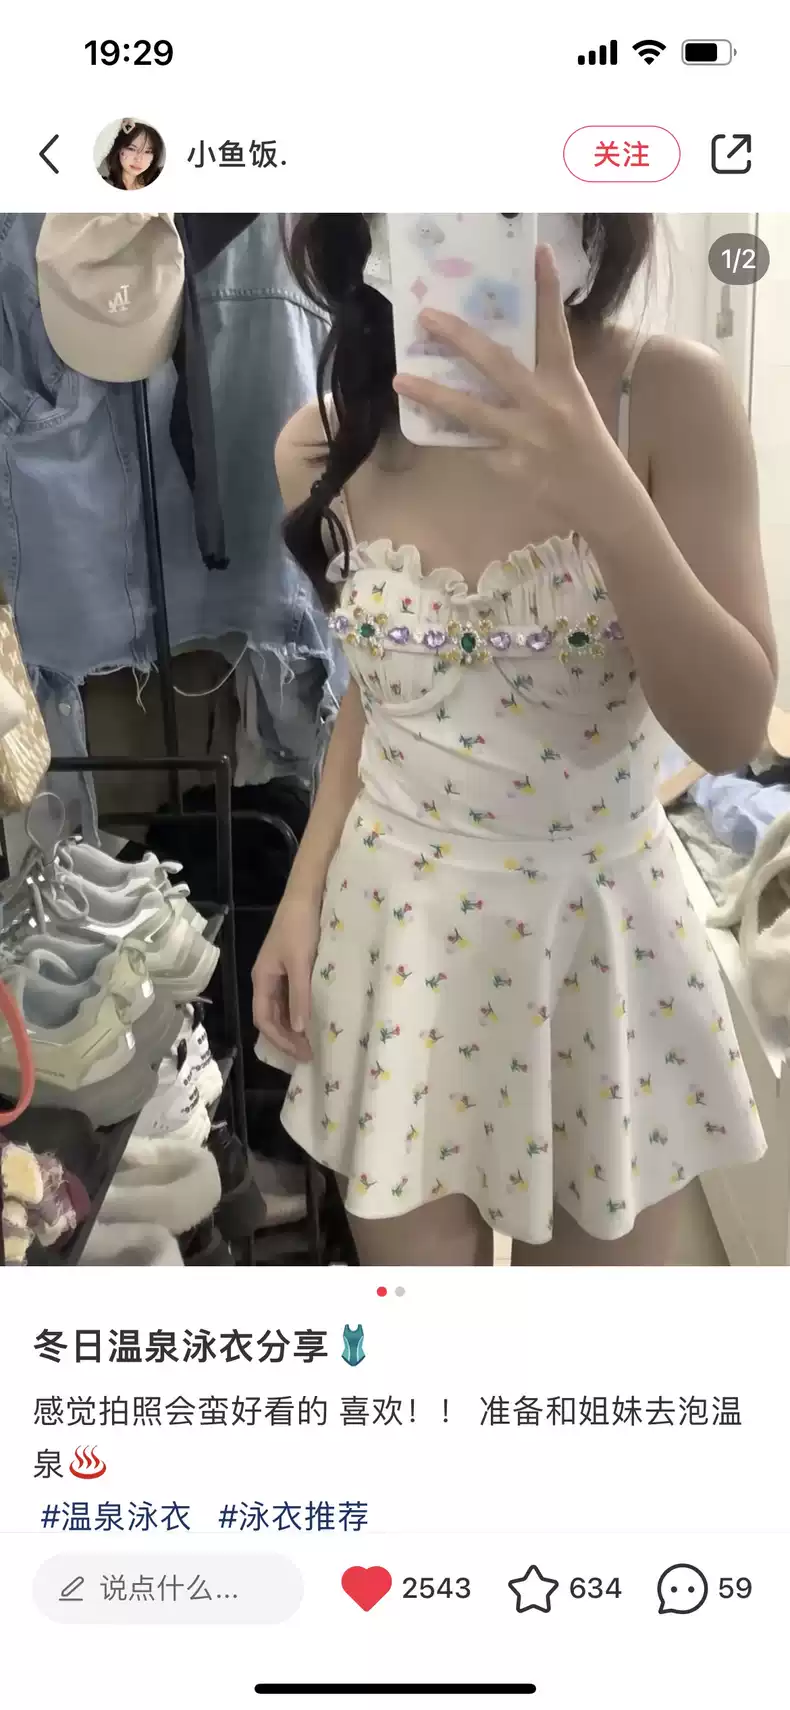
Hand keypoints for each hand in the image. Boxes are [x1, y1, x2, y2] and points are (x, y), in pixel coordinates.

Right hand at [251, 894, 319, 1063]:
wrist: (307, 893)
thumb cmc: (300, 926)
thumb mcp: (301, 962)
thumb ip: (299, 995)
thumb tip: (299, 1030)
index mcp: (262, 978)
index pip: (264, 1019)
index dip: (280, 1040)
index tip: (302, 1053)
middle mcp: (267, 978)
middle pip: (271, 1017)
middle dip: (287, 1038)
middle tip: (309, 1055)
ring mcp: (280, 972)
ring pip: (282, 1009)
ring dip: (294, 1027)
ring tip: (313, 1043)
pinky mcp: (294, 966)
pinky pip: (293, 997)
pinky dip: (301, 1011)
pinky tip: (316, 1018)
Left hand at [393, 244, 626, 532]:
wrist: (602, 499)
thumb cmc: (586, 446)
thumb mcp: (572, 403)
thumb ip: (540, 381)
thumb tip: (493, 357)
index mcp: (565, 383)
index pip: (554, 329)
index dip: (547, 290)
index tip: (538, 251)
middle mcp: (545, 405)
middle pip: (497, 363)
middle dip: (459, 338)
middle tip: (426, 317)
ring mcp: (525, 437)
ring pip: (470, 412)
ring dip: (432, 394)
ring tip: (399, 381)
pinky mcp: (510, 466)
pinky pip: (474, 446)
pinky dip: (456, 436)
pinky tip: (430, 425)